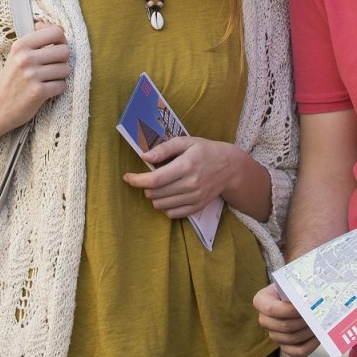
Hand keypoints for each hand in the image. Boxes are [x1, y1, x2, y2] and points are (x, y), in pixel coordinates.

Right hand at [0, 23, 68, 128]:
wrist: (1, 106)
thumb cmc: (13, 79)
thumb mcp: (17, 54)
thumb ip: (35, 40)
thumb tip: (54, 28)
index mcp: (21, 45)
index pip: (56, 32)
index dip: (61, 40)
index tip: (55, 47)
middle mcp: (26, 58)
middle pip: (65, 50)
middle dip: (62, 60)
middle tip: (52, 67)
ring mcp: (32, 75)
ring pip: (66, 69)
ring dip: (60, 76)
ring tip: (48, 79)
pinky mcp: (38, 92)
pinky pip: (62, 85)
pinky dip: (57, 89)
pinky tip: (46, 90)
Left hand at [122, 136, 246, 217]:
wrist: (230, 168)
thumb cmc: (204, 151)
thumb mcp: (186, 142)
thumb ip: (164, 148)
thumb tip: (144, 156)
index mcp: (186, 165)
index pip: (155, 179)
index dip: (137, 180)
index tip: (127, 177)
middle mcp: (191, 184)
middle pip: (155, 193)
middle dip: (145, 186)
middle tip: (149, 177)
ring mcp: (195, 198)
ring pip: (161, 205)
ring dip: (154, 196)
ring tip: (160, 186)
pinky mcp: (197, 207)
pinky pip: (172, 214)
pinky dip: (165, 206)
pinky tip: (168, 195)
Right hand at [253, 284, 318, 356]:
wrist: (293, 295)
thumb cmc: (293, 287)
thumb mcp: (292, 284)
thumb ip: (297, 290)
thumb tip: (311, 301)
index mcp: (261, 301)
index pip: (271, 310)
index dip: (289, 311)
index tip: (305, 306)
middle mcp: (264, 319)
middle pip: (284, 326)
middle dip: (303, 321)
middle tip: (317, 316)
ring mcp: (274, 334)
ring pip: (292, 339)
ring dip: (308, 331)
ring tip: (319, 323)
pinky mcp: (285, 346)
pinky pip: (297, 351)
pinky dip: (310, 345)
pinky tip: (319, 336)